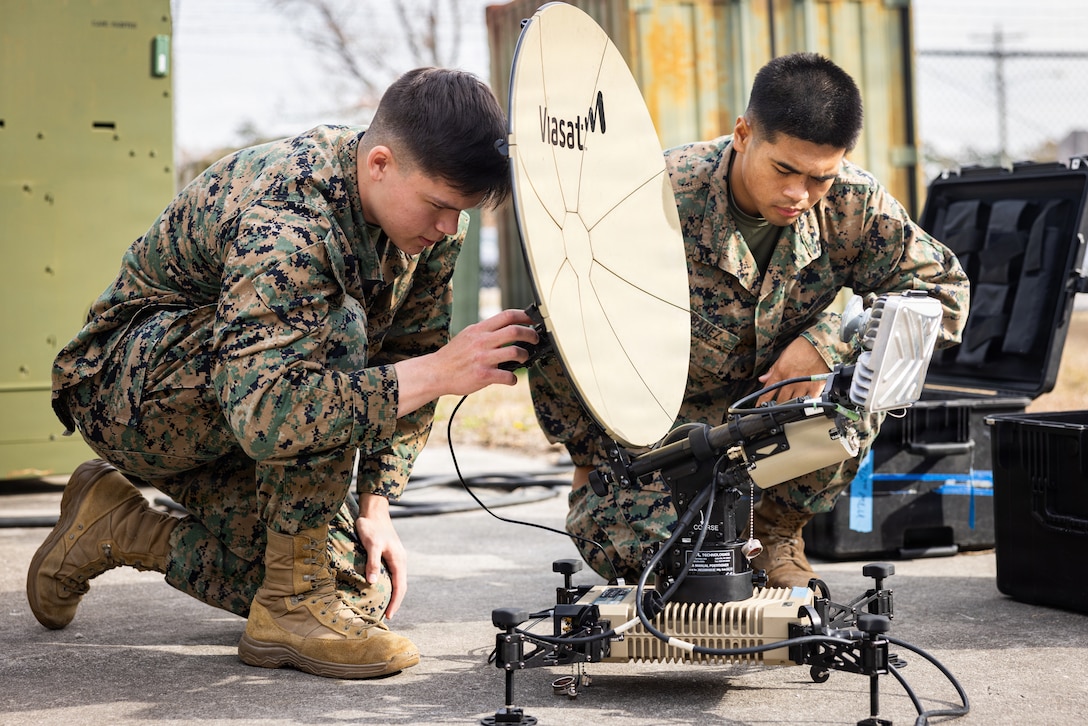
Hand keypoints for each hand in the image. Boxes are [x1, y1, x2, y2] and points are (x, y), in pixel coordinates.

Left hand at [354, 493, 406, 618]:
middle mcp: (400, 560)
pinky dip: (388, 585)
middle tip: (386, 617)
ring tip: (384, 607)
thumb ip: (373, 562)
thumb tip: (373, 583)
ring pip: (397, 580)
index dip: (395, 602)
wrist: (373, 510)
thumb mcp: (372, 544)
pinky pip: (392, 574)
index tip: (389, 616)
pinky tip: (380, 589)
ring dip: (392, 594)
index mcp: (399, 560)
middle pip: (401, 586)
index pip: (400, 587)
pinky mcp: (389, 555)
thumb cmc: (371, 526)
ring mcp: (396, 558)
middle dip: (395, 602)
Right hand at [394, 309, 539, 415]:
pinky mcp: (483, 375)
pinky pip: (507, 375)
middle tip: (535, 339)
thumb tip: (507, 328)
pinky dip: (513, 378)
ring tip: (524, 359)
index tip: (533, 320)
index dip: (524, 316)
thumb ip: (486, 331)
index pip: (507, 316)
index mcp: (479, 329)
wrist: (436, 372)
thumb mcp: (468, 335)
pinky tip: (511, 379)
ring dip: (525, 355)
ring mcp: (483, 358)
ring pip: (515, 352)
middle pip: (515, 331)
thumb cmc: (454, 355)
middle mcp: (482, 341)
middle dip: (531, 334)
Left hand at [756, 337, 829, 404]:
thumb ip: (772, 370)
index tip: (758, 407)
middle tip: (778, 404)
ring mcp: (803, 385)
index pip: (768, 391)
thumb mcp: (782, 357)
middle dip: (777, 404)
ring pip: (794, 402)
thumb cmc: (801, 348)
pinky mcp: (816, 387)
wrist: (820, 345)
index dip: (761, 401)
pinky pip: (809, 400)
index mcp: (780, 373)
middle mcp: (790, 381)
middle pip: (780, 400)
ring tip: (791, 404)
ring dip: (791, 404)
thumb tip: (762, 379)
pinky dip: (806, 402)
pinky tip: (804, 401)